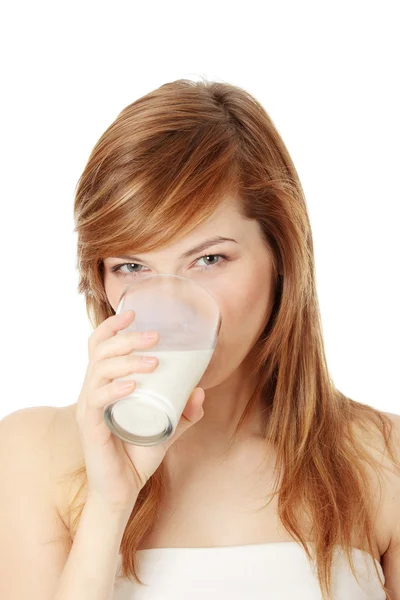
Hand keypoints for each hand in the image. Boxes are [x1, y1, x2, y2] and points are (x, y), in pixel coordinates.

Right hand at [76, 310, 204, 514]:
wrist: (122, 491)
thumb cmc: (138, 454)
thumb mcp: (168, 428)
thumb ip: (184, 412)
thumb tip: (201, 392)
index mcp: (106, 384)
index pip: (100, 346)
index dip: (112, 326)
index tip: (134, 313)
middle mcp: (93, 390)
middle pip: (101, 351)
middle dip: (128, 339)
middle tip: (155, 337)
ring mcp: (89, 408)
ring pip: (98, 371)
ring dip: (126, 361)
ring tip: (153, 361)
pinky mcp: (90, 428)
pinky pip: (96, 401)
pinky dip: (114, 390)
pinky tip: (132, 387)